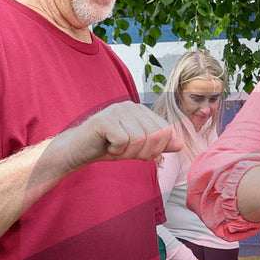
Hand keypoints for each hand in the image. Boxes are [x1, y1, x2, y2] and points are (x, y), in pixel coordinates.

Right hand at [53, 101, 181, 170]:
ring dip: (129, 153)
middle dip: (144, 152)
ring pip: (140, 139)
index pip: (166, 132)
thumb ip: (160, 144)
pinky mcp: (104, 119)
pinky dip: (117, 150)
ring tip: (116, 148)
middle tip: (127, 152)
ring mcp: (117, 110)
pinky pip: (124, 141)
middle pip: (155, 136)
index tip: (142, 153)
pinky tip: (108, 146)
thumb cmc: (109, 147)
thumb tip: (180, 144)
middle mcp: (131, 106)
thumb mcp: (139, 147)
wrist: (79, 150)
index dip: (158, 149)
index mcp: (142, 111)